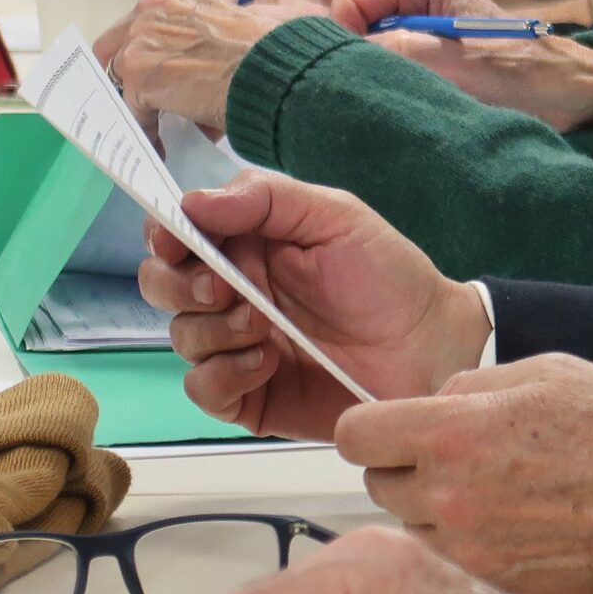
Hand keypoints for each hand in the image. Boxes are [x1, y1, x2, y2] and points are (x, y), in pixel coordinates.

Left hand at [97, 0, 316, 131]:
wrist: (274, 75)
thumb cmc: (270, 56)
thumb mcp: (239, 28)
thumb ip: (210, 37)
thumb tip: (204, 66)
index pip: (146, 23)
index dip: (151, 50)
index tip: (157, 70)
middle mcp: (154, 11)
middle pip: (117, 46)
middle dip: (128, 74)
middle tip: (143, 99)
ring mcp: (141, 42)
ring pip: (121, 79)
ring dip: (136, 103)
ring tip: (151, 126)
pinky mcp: (137, 75)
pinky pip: (132, 109)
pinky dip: (147, 129)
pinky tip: (162, 145)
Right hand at [136, 171, 490, 440]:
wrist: (430, 345)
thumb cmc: (388, 276)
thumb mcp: (336, 217)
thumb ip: (266, 199)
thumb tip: (192, 201)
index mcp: (248, 245)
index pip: (178, 234)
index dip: (166, 234)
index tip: (178, 238)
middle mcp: (234, 293)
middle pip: (162, 285)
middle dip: (182, 284)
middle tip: (226, 288)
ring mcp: (237, 346)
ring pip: (181, 336)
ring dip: (215, 330)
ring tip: (265, 327)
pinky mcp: (248, 394)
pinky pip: (202, 388)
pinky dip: (224, 374)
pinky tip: (267, 362)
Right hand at [333, 0, 592, 129]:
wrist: (573, 94)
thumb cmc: (526, 73)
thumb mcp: (455, 63)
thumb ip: (395, 52)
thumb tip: (332, 58)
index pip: (346, 6)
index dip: (344, 43)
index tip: (359, 78)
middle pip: (351, 29)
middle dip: (357, 63)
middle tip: (380, 96)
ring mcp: (418, 26)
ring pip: (367, 54)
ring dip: (377, 80)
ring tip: (404, 102)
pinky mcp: (426, 55)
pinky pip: (388, 70)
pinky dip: (392, 90)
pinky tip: (411, 107)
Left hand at [335, 354, 592, 593]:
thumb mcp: (546, 372)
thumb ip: (471, 385)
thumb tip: (432, 403)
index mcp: (453, 432)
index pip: (354, 434)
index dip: (373, 428)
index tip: (392, 431)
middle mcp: (447, 496)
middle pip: (377, 484)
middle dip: (407, 470)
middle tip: (458, 462)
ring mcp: (466, 549)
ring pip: (408, 528)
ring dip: (433, 513)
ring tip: (491, 498)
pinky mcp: (489, 586)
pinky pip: (446, 564)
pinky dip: (463, 549)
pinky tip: (508, 529)